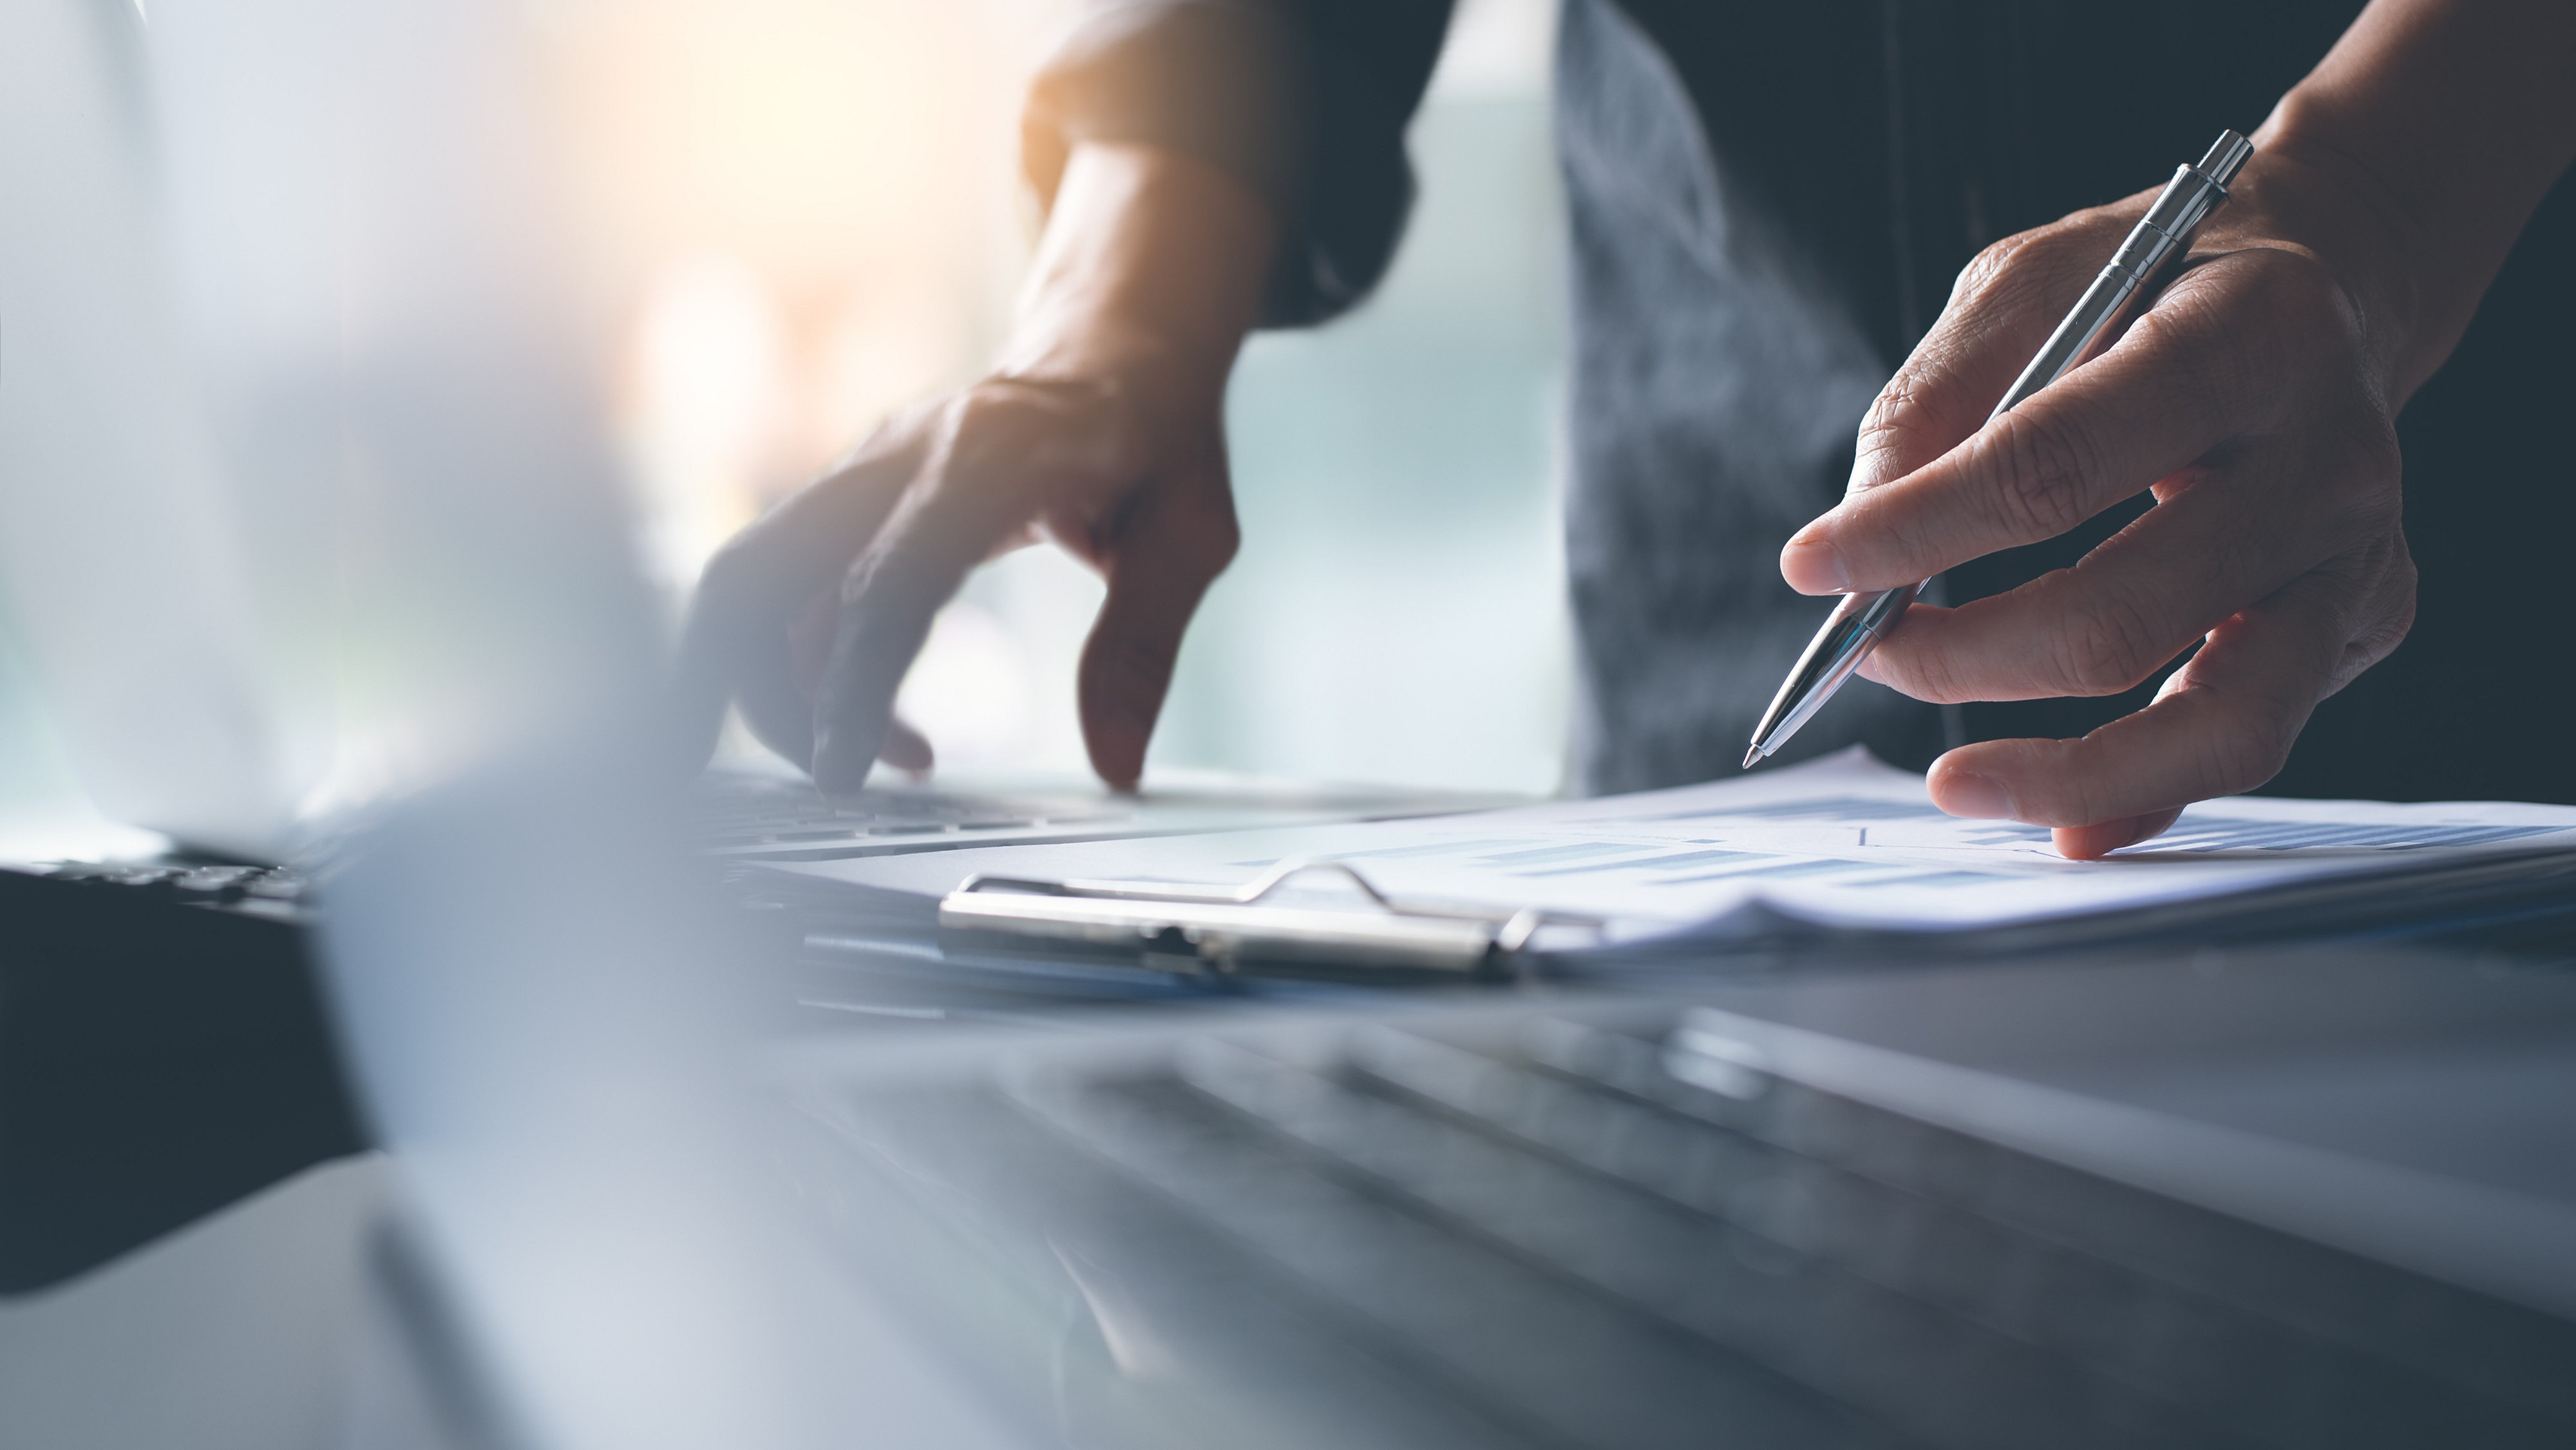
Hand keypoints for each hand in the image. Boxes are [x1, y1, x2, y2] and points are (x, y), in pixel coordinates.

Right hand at [672, 145, 1272, 792]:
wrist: (1117, 345)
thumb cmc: (1156, 436)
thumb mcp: (1190, 535)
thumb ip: (1141, 646)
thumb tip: (1117, 764)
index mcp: (985, 458)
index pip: (883, 584)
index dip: (849, 685)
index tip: (838, 776)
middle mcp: (897, 455)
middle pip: (754, 573)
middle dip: (719, 686)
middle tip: (720, 785)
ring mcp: (862, 473)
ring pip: (756, 585)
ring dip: (776, 689)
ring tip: (863, 766)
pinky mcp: (852, 500)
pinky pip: (793, 592)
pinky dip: (812, 667)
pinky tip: (885, 724)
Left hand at [1782, 1, 2575, 859]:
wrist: (2327, 287)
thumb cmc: (2159, 284)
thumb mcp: (2033, 280)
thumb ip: (1938, 396)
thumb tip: (1857, 530)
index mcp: (2253, 337)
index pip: (2056, 463)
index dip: (1919, 530)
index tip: (1812, 566)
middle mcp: (2332, 459)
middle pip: (2124, 612)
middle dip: (1964, 658)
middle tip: (1871, 656)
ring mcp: (2357, 556)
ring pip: (2221, 721)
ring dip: (2061, 769)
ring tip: (1950, 781)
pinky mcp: (2361, 623)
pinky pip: (2249, 739)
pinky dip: (2145, 794)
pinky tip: (2061, 820)